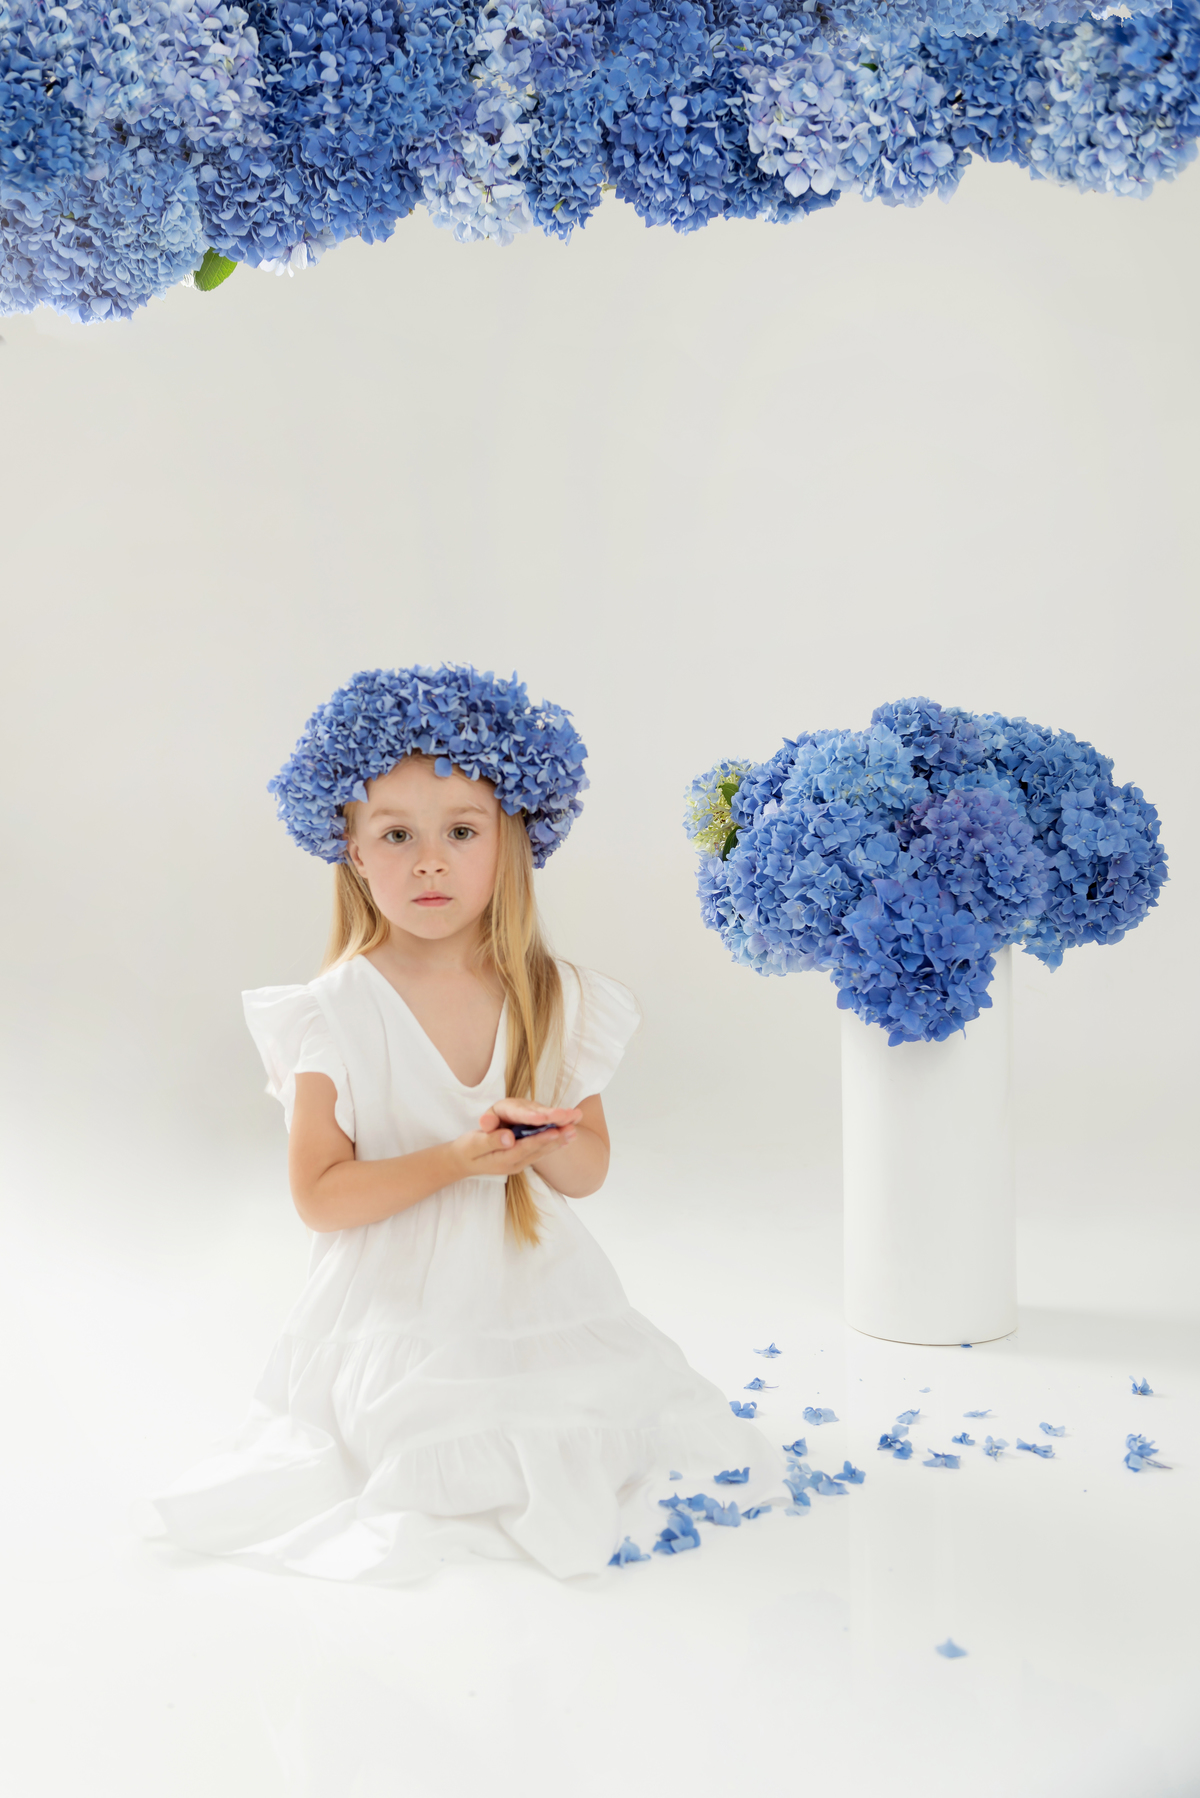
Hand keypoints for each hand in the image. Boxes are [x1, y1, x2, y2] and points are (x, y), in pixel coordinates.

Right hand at [451, 1099, 582, 1180]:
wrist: (462, 1163)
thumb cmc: (466, 1150)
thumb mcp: (473, 1144)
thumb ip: (490, 1141)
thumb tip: (508, 1137)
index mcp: (503, 1159)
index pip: (525, 1148)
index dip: (540, 1139)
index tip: (554, 1131)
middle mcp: (514, 1164)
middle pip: (538, 1151)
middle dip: (556, 1140)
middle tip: (573, 1130)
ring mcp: (518, 1164)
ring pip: (541, 1153)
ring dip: (558, 1143)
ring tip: (573, 1133)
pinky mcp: (520, 1160)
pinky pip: (538, 1152)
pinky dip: (551, 1144)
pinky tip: (562, 1137)